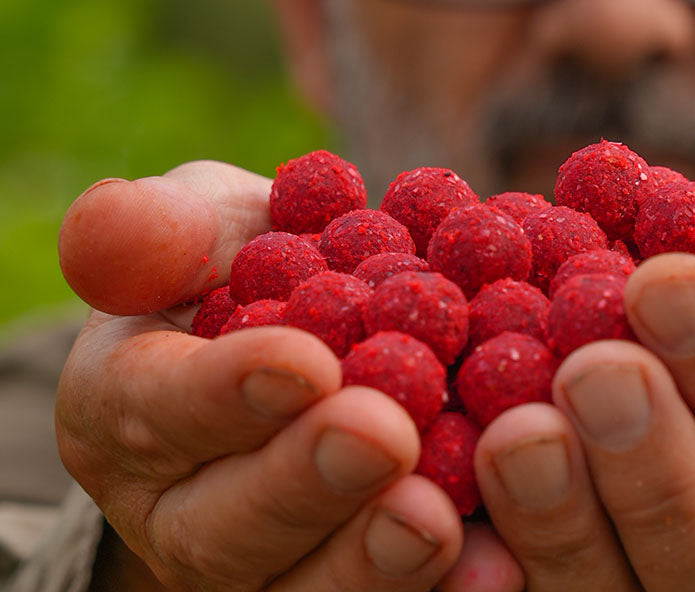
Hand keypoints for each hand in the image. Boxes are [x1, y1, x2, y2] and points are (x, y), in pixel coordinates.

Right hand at [56, 163, 464, 591]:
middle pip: (227, 524)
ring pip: (304, 583)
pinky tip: (497, 561)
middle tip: (383, 435)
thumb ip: (167, 225)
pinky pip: (383, 589)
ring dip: (372, 557)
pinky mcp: (341, 571)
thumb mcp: (203, 221)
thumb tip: (120, 217)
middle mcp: (183, 507)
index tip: (307, 362)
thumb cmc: (246, 258)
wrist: (313, 309)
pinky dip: (443, 582)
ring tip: (437, 519)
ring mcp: (266, 556)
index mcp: (128, 407)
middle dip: (309, 479)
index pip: (158, 407)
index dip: (227, 390)